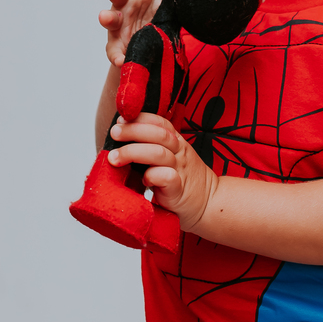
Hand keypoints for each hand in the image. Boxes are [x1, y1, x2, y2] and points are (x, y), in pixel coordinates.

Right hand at [99, 0, 159, 67]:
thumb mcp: (173, 2)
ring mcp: (120, 24)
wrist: (157, 44)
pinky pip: (115, 51)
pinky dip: (117, 55)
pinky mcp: (118, 45)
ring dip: (108, 17)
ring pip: (111, 19)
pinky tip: (121, 59)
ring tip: (105, 17)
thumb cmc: (161, 16)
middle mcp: (125, 3)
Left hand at [108, 114, 216, 230]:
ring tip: (115, 157)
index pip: (161, 123)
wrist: (208, 203)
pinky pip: (167, 176)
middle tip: (114, 133)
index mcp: (177, 143)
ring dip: (133, 152)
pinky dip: (152, 175)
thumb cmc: (182, 182)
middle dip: (133, 130)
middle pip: (158, 134)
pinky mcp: (178, 189)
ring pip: (159, 153)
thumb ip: (153, 148)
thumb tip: (122, 139)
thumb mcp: (171, 158)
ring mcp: (180, 170)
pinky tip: (143, 180)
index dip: (141, 118)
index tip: (122, 119)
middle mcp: (179, 153)